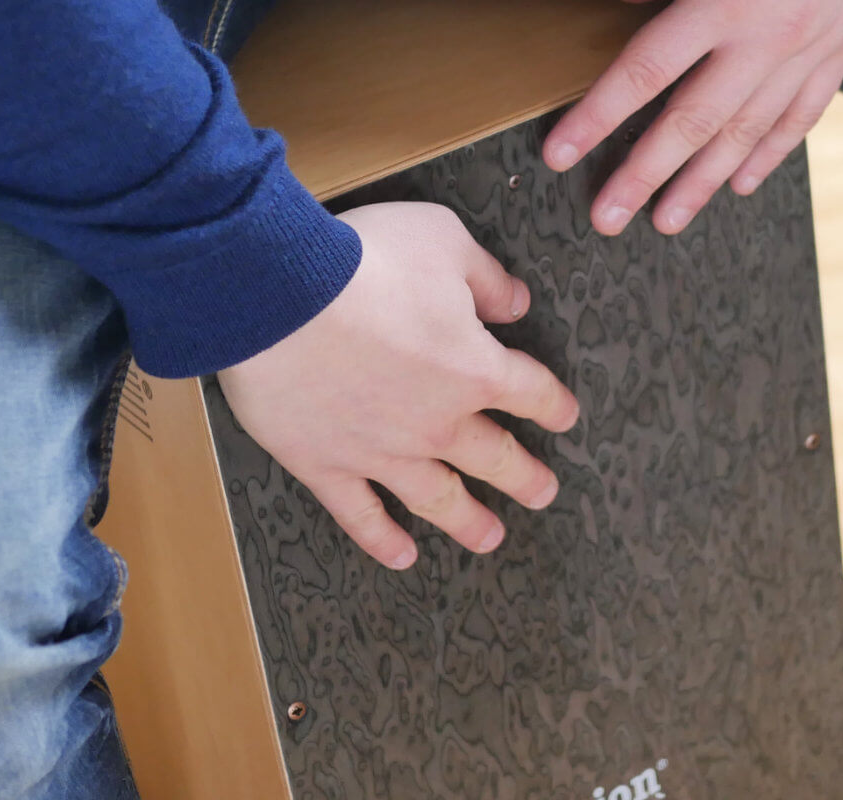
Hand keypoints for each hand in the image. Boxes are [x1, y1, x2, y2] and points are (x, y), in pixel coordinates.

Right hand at [217, 202, 580, 569]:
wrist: (277, 298)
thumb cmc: (363, 262)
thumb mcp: (444, 242)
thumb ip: (487, 278)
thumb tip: (517, 303)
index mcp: (476, 369)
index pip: (532, 392)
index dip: (553, 405)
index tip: (565, 417)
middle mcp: (438, 423)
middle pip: (495, 457)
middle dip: (525, 477)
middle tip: (543, 493)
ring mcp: (382, 452)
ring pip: (438, 499)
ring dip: (468, 522)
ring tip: (490, 538)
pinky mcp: (326, 466)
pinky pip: (361, 515)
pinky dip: (382, 540)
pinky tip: (401, 557)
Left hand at [544, 0, 842, 235]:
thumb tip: (615, 8)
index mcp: (723, 0)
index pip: (646, 71)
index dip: (598, 116)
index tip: (561, 153)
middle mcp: (764, 38)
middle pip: (692, 121)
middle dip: (644, 175)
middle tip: (607, 218)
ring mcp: (806, 52)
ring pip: (746, 132)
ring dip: (701, 182)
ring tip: (665, 221)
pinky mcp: (840, 53)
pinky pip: (801, 116)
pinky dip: (769, 154)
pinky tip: (741, 185)